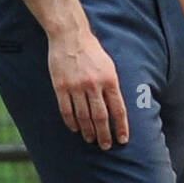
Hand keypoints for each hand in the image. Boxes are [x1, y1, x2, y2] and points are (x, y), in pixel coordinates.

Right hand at [47, 30, 129, 149]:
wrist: (70, 36)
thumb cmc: (92, 51)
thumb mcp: (109, 66)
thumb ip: (112, 86)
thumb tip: (116, 109)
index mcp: (109, 80)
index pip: (118, 109)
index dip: (121, 127)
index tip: (122, 139)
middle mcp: (94, 85)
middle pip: (101, 117)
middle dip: (104, 134)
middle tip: (106, 146)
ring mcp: (76, 87)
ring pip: (83, 117)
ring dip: (88, 131)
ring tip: (91, 140)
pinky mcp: (61, 87)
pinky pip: (66, 110)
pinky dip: (71, 122)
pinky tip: (75, 129)